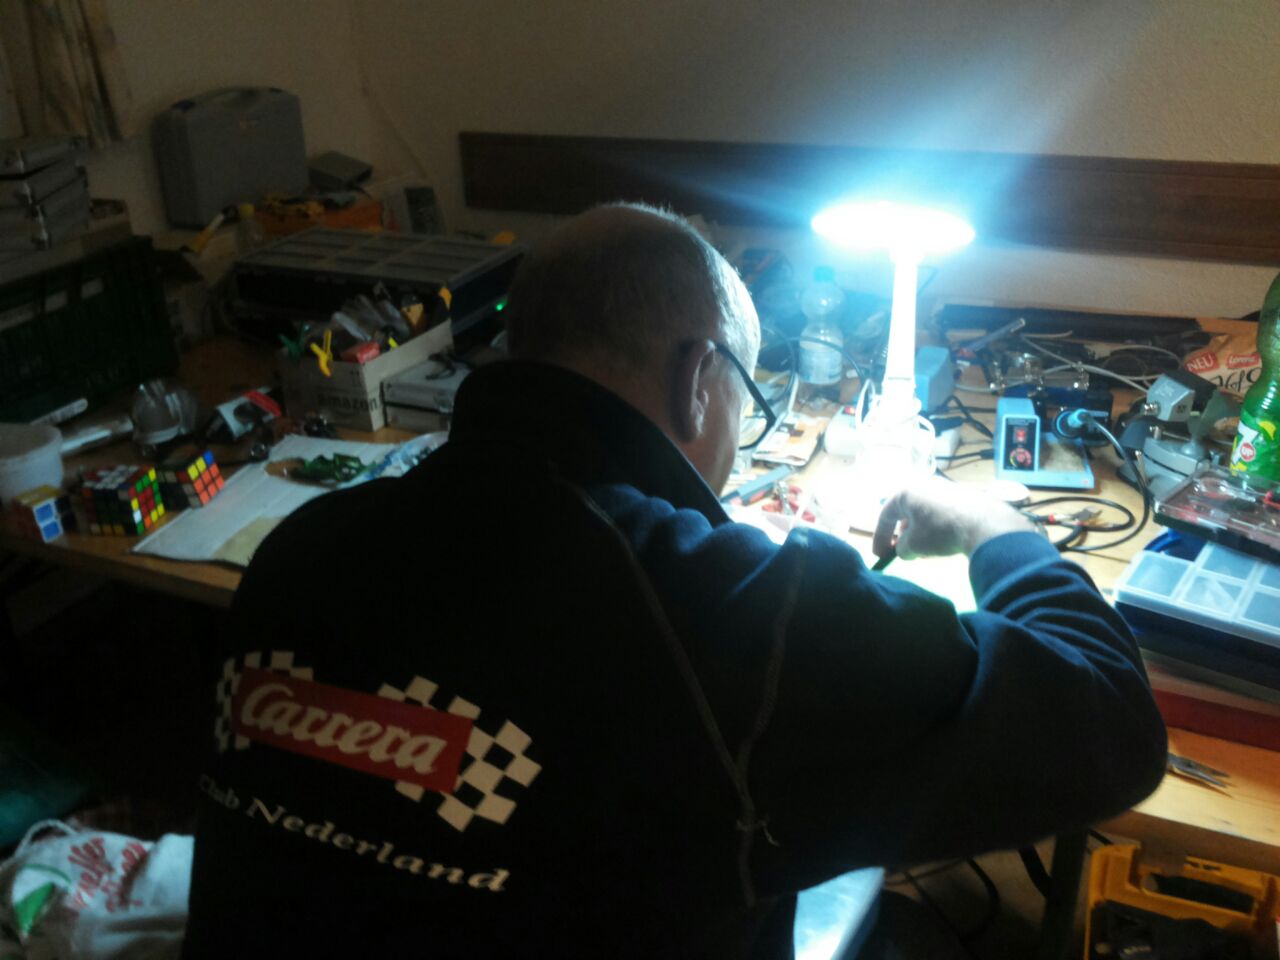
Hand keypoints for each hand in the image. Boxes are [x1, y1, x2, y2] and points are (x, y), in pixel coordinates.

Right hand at [872, 477, 1035, 559]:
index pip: (885, 515)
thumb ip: (901, 548)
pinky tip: (943, 541)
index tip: (881, 556)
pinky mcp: (962, 495)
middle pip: (905, 512)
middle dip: (901, 534)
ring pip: (923, 512)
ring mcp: (944, 488)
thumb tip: (903, 549)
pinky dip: (935, 527)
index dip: (880, 538)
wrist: (984, 524)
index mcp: (906, 492)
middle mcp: (923, 484)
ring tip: (925, 549)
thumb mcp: (914, 545)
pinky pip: (940, 512)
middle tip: (904, 551)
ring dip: (919, 531)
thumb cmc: (940, 532)